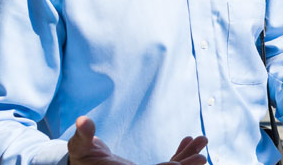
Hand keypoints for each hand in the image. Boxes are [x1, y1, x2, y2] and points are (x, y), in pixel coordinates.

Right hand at [68, 116, 207, 164]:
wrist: (84, 164)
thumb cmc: (80, 157)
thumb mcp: (79, 148)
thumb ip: (83, 136)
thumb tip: (83, 121)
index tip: (178, 164)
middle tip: (202, 156)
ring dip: (187, 156)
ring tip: (202, 140)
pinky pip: (168, 164)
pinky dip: (180, 154)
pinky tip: (188, 139)